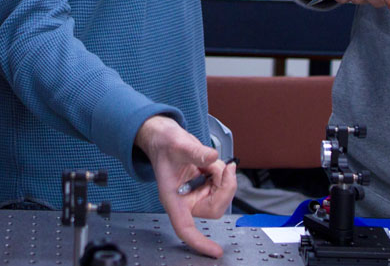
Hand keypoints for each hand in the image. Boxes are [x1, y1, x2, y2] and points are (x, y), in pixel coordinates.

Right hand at [135, 115, 237, 257]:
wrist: (166, 137)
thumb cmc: (164, 144)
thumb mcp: (178, 144)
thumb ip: (195, 152)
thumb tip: (212, 156)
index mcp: (173, 198)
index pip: (185, 228)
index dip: (199, 242)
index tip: (215, 251)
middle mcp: (186, 200)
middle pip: (213, 209)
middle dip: (224, 188)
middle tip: (223, 168)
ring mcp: (196, 194)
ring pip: (222, 197)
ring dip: (223, 177)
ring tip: (210, 162)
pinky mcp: (205, 186)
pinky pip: (223, 186)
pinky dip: (223, 173)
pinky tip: (211, 164)